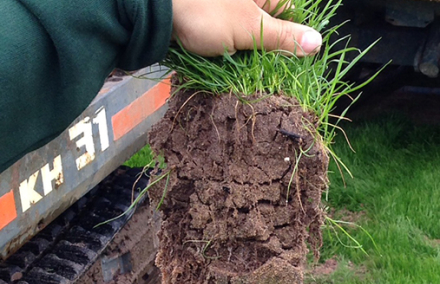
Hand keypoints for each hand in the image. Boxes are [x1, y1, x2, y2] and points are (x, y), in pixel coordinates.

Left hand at [172, 0, 321, 56]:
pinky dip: (233, 50)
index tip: (288, 64)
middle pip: (272, 26)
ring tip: (244, 68)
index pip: (293, 15)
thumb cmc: (205, 13)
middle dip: (268, 50)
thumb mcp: (249, 29)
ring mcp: (232, 9)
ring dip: (250, 54)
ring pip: (252, 35)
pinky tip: (229, 61)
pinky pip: (233, 37)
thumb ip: (283, 37)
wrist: (156, 12)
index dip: (292, 40)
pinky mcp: (216, 20)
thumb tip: (316, 43)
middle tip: (263, 71)